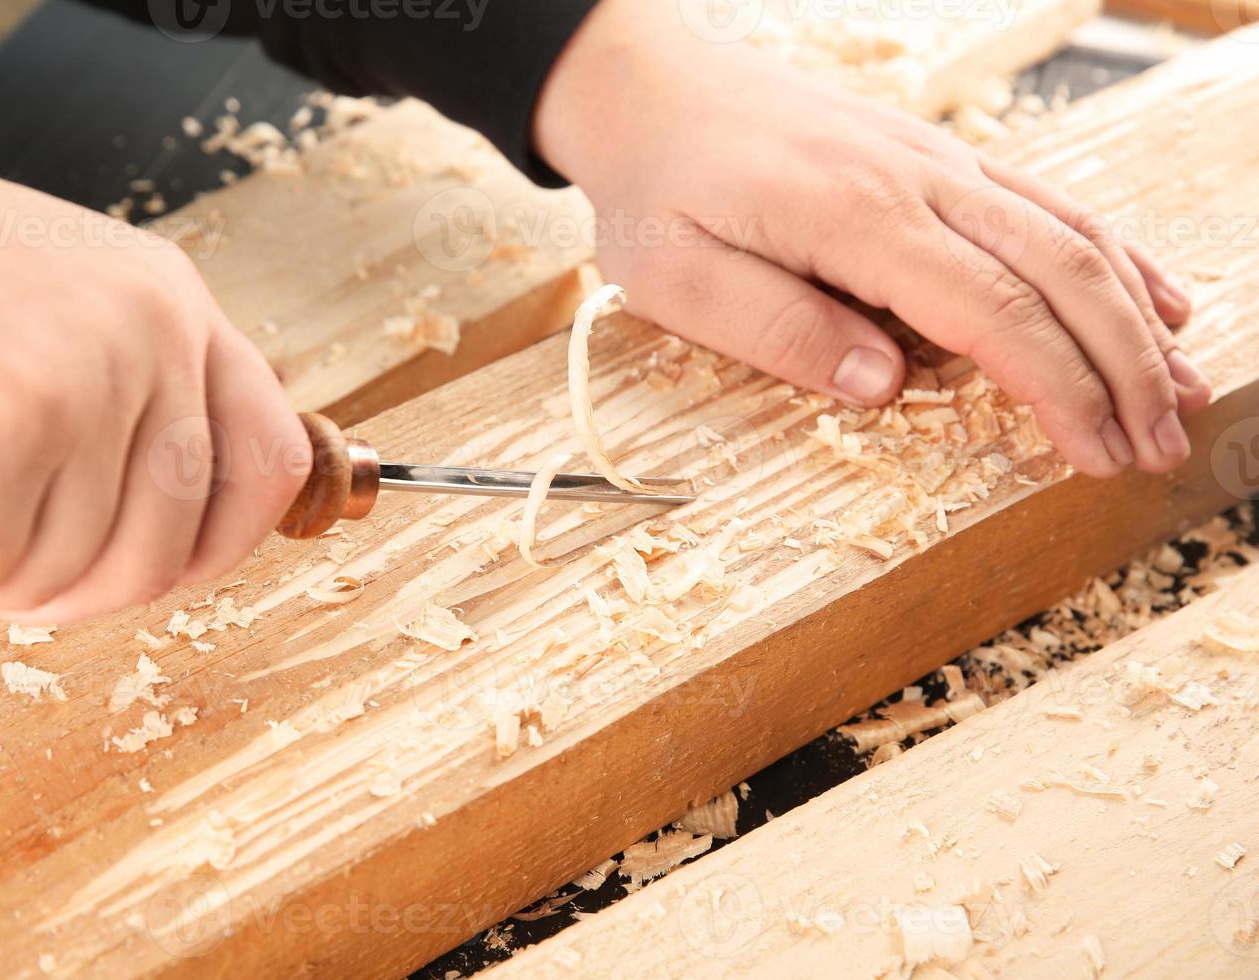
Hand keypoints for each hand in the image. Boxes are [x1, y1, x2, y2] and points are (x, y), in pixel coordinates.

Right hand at [0, 132, 309, 622]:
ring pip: (57, 580)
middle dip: (58, 582)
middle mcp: (146, 334)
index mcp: (169, 301)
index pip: (270, 460)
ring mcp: (75, 381)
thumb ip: (125, 405)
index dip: (224, 541)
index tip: (167, 567)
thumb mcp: (43, 314)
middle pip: (159, 556)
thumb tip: (173, 549)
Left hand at [534, 0, 1210, 477]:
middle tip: (1159, 448)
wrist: (651, 90)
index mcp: (859, 219)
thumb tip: (883, 386)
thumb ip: (781, 328)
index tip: (1099, 455)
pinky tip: (1151, 297)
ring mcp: (938, 163)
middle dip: (1122, 368)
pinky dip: (1111, 253)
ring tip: (1180, 392)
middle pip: (1059, 274)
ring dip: (1134, 318)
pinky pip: (1046, 202)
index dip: (1059, 389)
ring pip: (1070, 234)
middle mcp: (920, 183)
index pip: (993, 312)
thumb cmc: (657, 190)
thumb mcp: (679, 279)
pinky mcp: (937, 160)